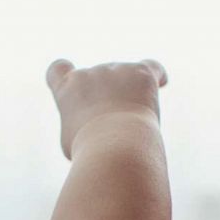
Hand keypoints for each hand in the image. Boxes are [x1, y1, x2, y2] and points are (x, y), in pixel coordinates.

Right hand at [45, 58, 167, 158]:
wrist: (114, 146)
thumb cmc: (91, 152)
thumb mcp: (72, 141)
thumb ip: (80, 124)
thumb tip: (96, 123)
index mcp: (67, 88)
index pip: (58, 70)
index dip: (67, 76)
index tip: (77, 85)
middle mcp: (90, 73)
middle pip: (100, 82)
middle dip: (109, 102)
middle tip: (116, 131)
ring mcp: (115, 70)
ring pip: (126, 80)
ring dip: (131, 97)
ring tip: (134, 124)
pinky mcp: (140, 73)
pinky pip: (152, 67)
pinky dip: (157, 75)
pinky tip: (161, 83)